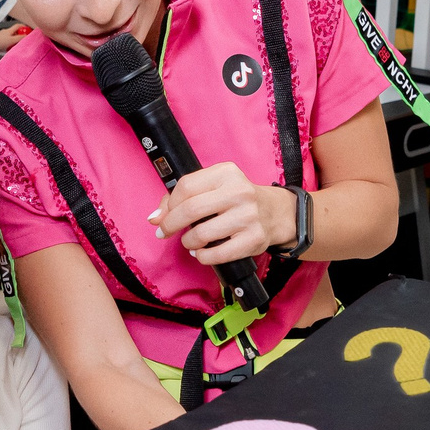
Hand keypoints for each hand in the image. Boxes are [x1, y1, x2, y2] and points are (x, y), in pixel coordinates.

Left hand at [148, 163, 291, 269]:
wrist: (275, 213)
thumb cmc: (236, 200)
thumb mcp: (214, 187)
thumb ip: (183, 197)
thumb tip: (155, 218)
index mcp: (226, 173)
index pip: (186, 187)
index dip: (169, 205)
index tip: (163, 216)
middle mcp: (239, 192)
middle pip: (191, 210)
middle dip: (171, 224)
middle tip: (165, 232)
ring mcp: (248, 216)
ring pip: (201, 234)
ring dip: (188, 242)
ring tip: (190, 242)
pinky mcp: (254, 239)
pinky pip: (217, 254)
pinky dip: (203, 256)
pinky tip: (202, 252)